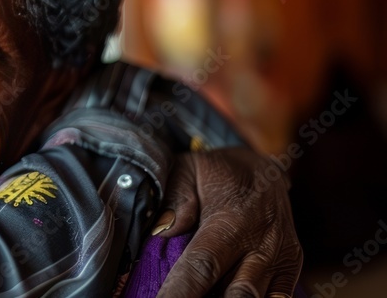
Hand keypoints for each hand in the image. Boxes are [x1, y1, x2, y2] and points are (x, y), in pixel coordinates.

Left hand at [155, 148, 302, 297]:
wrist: (263, 168)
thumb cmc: (215, 172)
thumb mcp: (189, 169)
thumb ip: (175, 197)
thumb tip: (161, 230)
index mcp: (232, 221)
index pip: (202, 266)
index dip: (180, 292)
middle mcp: (262, 245)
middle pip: (237, 294)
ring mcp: (280, 260)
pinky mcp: (291, 269)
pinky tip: (227, 296)